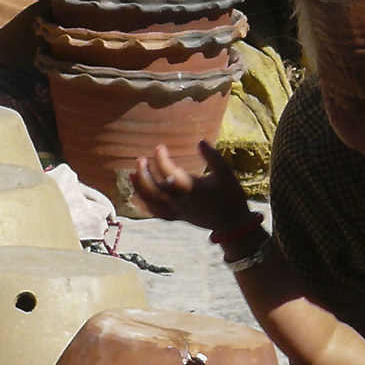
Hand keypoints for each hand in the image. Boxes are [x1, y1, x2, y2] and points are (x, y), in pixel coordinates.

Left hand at [129, 140, 252, 230]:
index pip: (170, 173)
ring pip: (153, 202)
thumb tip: (200, 141)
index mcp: (192, 188)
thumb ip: (213, 157)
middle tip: (140, 159)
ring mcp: (178, 211)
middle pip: (155, 190)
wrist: (233, 224)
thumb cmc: (231, 196)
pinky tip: (135, 196)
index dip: (161, 159)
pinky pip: (157, 213)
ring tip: (131, 174)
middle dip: (144, 175)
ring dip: (140, 188)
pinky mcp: (178, 217)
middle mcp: (181, 201)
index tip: (159, 147)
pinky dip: (145, 206)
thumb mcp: (226, 173)